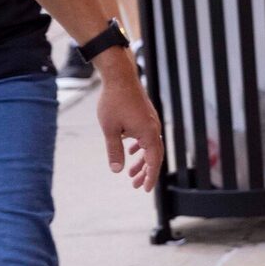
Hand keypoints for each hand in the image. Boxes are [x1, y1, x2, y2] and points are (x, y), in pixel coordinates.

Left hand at [95, 60, 163, 188]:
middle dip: (145, 172)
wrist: (119, 76)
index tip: (145, 189)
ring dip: (142, 160)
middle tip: (135, 185)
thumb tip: (116, 170)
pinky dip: (140, 146)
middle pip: (154, 156)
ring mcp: (151, 121)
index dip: (150, 177)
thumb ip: (114, 151)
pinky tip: (130, 150)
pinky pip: (147, 136)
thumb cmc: (114, 101)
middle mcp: (154, 128)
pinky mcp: (146, 115)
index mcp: (148, 133)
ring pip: (150, 146)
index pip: (153, 162)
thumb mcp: (110, 130)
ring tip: (131, 172)